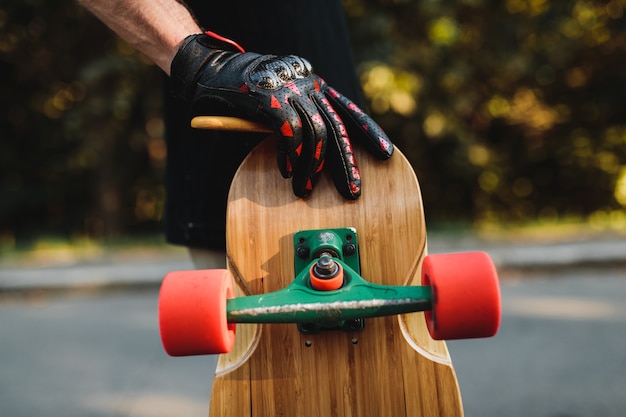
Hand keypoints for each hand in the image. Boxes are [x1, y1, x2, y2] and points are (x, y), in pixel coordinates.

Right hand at [170, 32, 392, 198]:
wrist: (208, 69)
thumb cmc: (243, 91)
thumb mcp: (279, 101)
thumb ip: (299, 119)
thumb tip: (317, 156)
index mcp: (313, 84)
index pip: (348, 109)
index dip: (368, 132)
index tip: (385, 153)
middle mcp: (307, 83)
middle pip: (337, 127)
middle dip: (345, 163)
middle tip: (352, 191)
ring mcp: (289, 89)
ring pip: (316, 134)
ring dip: (312, 168)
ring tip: (305, 191)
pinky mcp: (269, 98)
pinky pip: (290, 133)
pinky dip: (290, 156)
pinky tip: (287, 173)